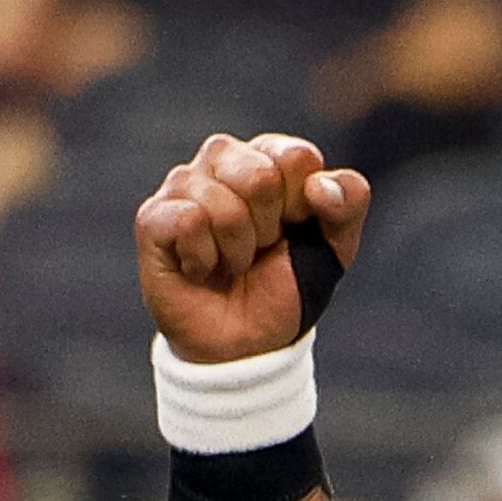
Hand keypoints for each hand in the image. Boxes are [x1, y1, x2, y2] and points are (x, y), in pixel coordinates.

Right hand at [135, 133, 370, 364]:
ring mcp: (183, 185)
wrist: (247, 344)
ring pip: (223, 205)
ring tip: (230, 264)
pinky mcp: (153, 217)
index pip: (296, 156)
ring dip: (238, 251)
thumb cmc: (285, 286)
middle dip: (269, 229)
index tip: (293, 231)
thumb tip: (319, 186)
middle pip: (259, 175)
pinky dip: (204, 259)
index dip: (303, 206)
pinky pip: (188, 222)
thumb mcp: (336, 247)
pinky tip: (200, 268)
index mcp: (268, 156)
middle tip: (259, 250)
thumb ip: (349, 202)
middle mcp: (222, 160)